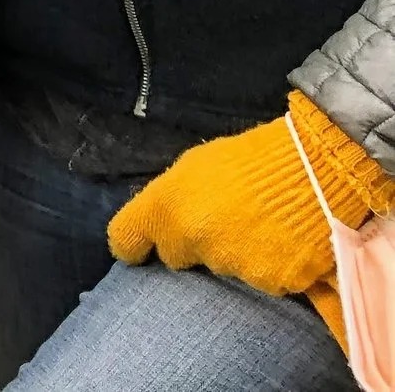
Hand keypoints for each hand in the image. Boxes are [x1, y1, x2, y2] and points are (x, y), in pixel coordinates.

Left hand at [108, 92, 393, 297]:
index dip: (132, 243)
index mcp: (166, 208)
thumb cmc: (250, 158)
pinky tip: (281, 241)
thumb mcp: (195, 165)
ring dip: (232, 254)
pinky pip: (261, 280)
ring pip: (221, 268)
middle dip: (190, 244)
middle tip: (219, 221)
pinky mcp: (272, 283)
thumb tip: (163, 220)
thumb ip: (172, 197)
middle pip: (176, 257)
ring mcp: (234, 265)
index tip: (138, 246)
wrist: (316, 168)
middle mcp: (194, 242)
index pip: (125, 239)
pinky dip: (268, 267)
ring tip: (257, 225)